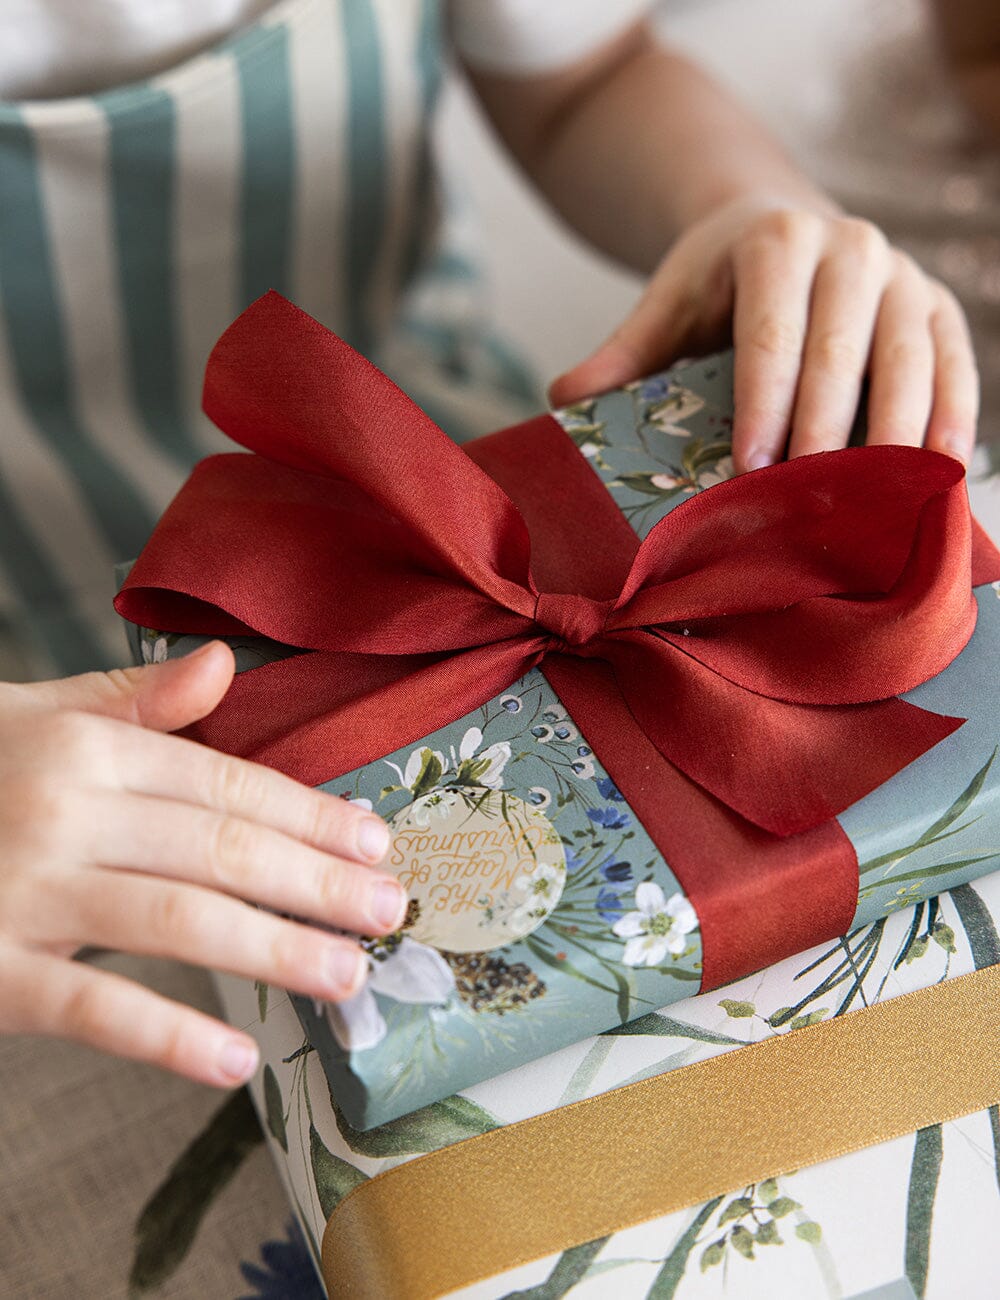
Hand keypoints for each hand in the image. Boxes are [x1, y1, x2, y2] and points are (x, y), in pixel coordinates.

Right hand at [0, 642, 405, 1086]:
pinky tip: (235, 1059)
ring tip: (347, 975)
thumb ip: (129, 701)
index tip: (375, 843)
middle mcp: (65, 811)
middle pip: (221, 848)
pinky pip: (91, 1008)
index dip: (309, 814)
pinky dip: (166, 1035)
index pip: (226, 783)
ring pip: (179, 921)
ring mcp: (26, 893)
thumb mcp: (29, 718)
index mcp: (84, 747)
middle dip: (317, 883)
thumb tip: (222, 664)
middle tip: (391, 912)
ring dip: (274, 951)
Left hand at [549, 196, 978, 471]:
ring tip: (880, 499)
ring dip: (897, 435)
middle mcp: (854, 248)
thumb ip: (624, 351)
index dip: (763, 404)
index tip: (751, 467)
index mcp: (778, 242)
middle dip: (826, 429)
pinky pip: (958, 366)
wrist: (783, 229)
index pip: (771, 333)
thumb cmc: (719, 282)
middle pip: (845, 350)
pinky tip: (940, 471)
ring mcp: (906, 277)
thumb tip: (563, 399)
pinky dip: (953, 419)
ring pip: (911, 361)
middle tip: (809, 497)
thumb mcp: (667, 304)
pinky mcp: (941, 309)